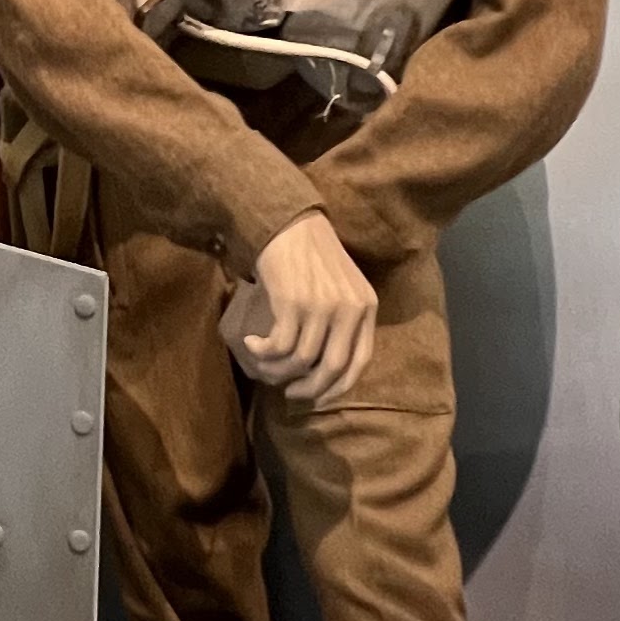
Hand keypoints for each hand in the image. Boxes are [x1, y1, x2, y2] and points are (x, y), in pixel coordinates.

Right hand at [221, 212, 376, 407]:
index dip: (338, 387)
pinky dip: (263, 353)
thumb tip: (324, 369)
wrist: (288, 223)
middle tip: (289, 393)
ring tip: (263, 364)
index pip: (360, 362)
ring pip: (301, 361)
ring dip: (278, 370)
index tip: (317, 397)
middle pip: (332, 368)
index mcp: (366, 307)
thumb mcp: (341, 288)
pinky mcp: (293, 303)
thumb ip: (344, 322)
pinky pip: (279, 347)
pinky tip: (252, 344)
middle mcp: (349, 309)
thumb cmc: (311, 257)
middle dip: (309, 390)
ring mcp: (322, 306)